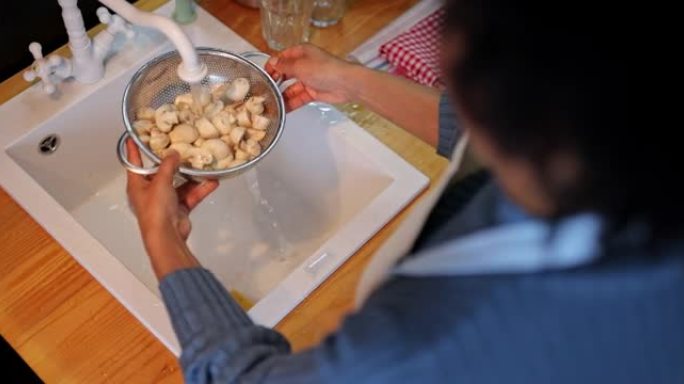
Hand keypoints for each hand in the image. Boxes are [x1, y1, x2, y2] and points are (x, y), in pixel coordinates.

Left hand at [125, 139, 217, 264]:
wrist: (167, 235)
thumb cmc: (154, 211)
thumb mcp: (160, 181)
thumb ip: (168, 165)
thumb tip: (173, 154)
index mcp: (137, 185)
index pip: (134, 162)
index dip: (134, 149)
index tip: (134, 137)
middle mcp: (150, 192)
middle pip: (161, 172)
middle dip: (172, 163)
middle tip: (180, 149)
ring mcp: (165, 201)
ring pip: (179, 184)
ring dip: (191, 177)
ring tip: (201, 165)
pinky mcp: (178, 208)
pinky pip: (191, 195)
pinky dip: (200, 189)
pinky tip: (210, 182)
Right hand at [266, 44, 359, 109]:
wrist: (345, 84)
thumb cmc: (325, 69)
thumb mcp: (300, 66)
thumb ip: (284, 66)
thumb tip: (272, 62)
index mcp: (302, 52)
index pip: (282, 57)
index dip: (272, 65)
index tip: (264, 74)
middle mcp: (305, 65)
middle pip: (286, 73)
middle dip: (276, 82)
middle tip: (265, 90)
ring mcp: (309, 79)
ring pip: (291, 88)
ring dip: (282, 95)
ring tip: (271, 103)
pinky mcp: (313, 92)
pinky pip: (298, 98)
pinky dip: (291, 103)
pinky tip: (282, 109)